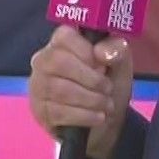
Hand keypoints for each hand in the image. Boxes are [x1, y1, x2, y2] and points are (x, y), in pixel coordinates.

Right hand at [28, 26, 132, 158]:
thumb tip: (101, 53)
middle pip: (58, 62)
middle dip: (91, 79)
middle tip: (108, 89)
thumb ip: (116, 50)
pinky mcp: (40, 111)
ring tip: (107, 105)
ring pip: (61, 89)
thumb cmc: (107, 84)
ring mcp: (38, 86)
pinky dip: (86, 116)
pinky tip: (98, 117)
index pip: (64, 36)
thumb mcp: (120, 64)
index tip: (103, 65)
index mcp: (62, 42)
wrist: (105, 122)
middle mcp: (43, 60)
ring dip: (92, 99)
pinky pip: (60, 112)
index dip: (85, 51)